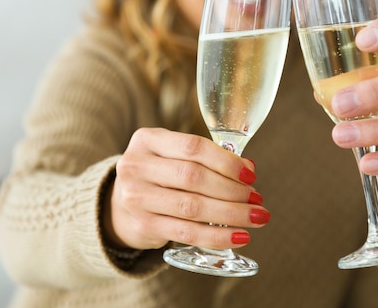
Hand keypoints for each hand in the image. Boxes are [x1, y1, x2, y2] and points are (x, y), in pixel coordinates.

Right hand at [103, 127, 266, 250]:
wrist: (119, 205)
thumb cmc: (160, 175)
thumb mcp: (174, 156)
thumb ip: (208, 158)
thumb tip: (249, 167)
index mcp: (148, 140)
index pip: (193, 147)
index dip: (227, 161)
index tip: (251, 174)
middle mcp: (137, 166)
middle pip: (194, 177)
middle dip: (233, 190)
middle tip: (257, 198)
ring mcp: (136, 197)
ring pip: (192, 206)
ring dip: (231, 214)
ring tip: (256, 218)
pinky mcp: (142, 225)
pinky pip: (186, 232)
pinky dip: (217, 236)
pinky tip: (239, 236)